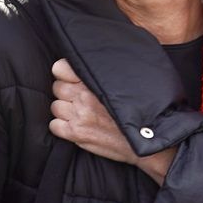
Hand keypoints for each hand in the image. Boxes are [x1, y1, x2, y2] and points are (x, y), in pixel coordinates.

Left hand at [49, 59, 174, 183]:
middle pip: (57, 88)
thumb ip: (105, 72)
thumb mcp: (126, 83)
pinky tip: (76, 128)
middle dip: (66, 94)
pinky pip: (54, 126)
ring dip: (65, 111)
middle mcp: (84, 96)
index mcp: (95, 79)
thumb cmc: (139, 109)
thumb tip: (90, 62)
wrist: (148, 140)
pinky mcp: (76, 133)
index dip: (64, 74)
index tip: (72, 80)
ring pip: (56, 107)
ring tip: (80, 115)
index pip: (60, 68)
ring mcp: (79, 115)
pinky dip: (62, 128)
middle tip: (81, 101)